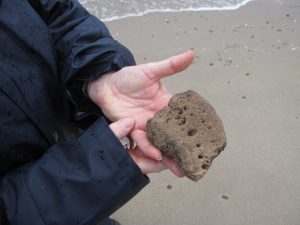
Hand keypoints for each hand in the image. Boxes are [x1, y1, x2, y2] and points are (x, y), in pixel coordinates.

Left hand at [89, 51, 194, 175]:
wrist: (107, 86)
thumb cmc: (129, 77)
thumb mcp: (151, 71)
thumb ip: (171, 65)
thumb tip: (192, 54)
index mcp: (166, 105)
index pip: (183, 118)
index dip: (194, 128)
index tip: (206, 139)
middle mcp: (158, 118)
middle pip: (174, 135)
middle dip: (183, 149)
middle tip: (196, 161)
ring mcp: (147, 126)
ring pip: (160, 142)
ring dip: (169, 155)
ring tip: (179, 168)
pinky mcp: (134, 130)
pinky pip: (143, 141)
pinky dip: (150, 148)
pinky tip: (158, 155)